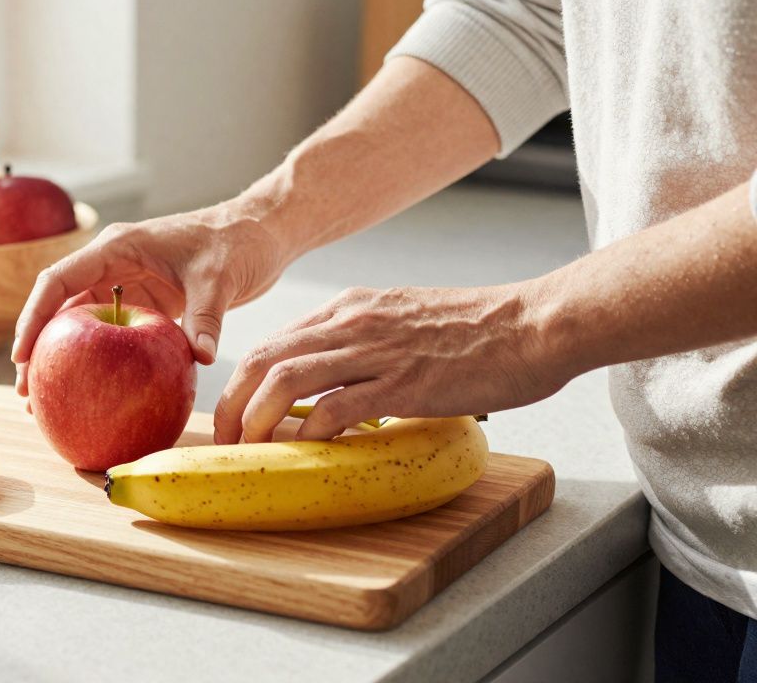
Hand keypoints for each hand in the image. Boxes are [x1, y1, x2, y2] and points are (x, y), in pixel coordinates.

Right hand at [11, 205, 288, 395]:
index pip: (58, 281)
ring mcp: (124, 284)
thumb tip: (201, 358)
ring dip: (61, 359)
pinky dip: (94, 361)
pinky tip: (89, 393)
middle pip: (59, 307)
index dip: (33, 317)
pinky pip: (107, 334)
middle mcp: (111, 265)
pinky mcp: (140, 303)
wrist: (258, 234)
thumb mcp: (218, 279)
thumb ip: (206, 318)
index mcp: (117, 247)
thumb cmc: (236, 243)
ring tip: (45, 402)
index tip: (22, 357)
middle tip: (28, 394)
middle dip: (38, 349)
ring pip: (78, 324)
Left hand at [212, 284, 570, 442]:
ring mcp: (376, 351)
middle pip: (265, 358)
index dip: (244, 380)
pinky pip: (338, 409)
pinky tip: (305, 451)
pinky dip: (310, 432)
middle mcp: (353, 323)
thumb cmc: (481, 328)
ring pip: (286, 379)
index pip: (276, 341)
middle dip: (233, 403)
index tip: (236, 412)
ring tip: (249, 450)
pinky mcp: (404, 383)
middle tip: (225, 439)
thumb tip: (343, 383)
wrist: (534, 323)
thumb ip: (368, 342)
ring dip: (257, 419)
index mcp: (353, 308)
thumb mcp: (406, 319)